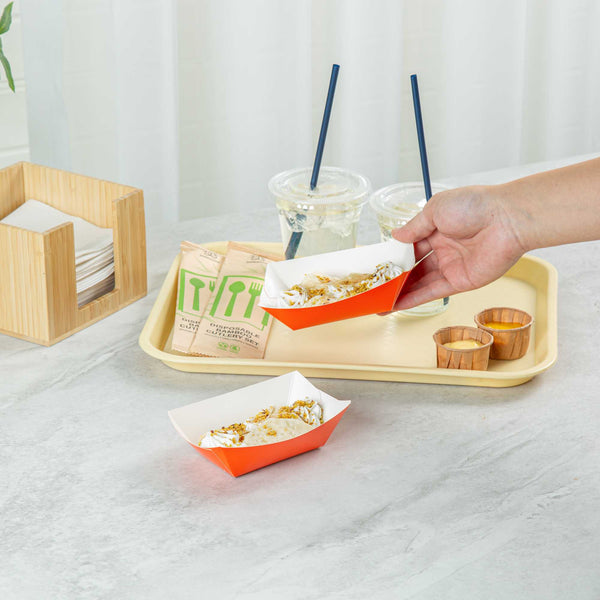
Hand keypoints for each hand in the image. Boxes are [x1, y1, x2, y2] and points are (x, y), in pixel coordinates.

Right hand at [391, 185, 526, 309]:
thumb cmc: (475, 206)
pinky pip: (432, 292)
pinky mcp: (460, 282)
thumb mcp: (435, 209)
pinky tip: (396, 305)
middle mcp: (443, 248)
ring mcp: (451, 266)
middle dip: (394, 277)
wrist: (507, 219)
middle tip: (374, 286)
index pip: (410, 245)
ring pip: (420, 282)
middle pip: (413, 266)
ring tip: (379, 301)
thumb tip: (395, 236)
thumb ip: (414, 227)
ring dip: (400, 292)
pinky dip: (414, 299)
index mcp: (437, 228)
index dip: (394, 255)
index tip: (378, 264)